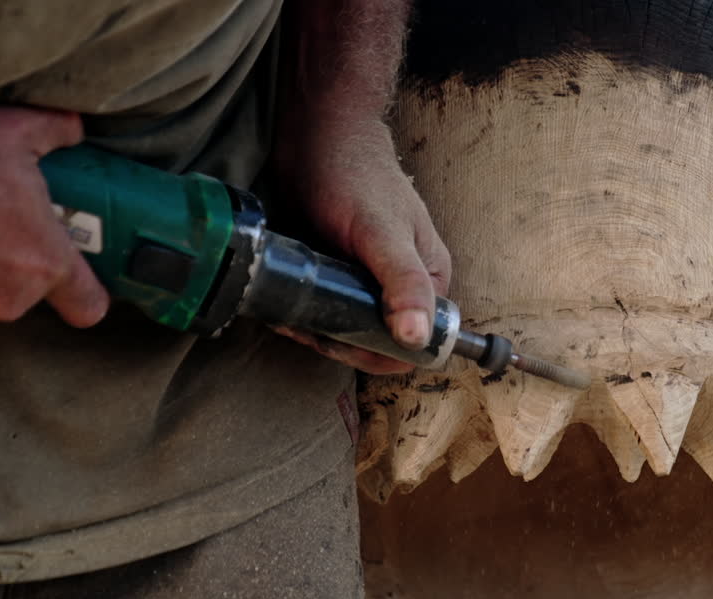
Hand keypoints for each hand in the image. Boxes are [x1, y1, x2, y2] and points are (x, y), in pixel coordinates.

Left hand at [271, 115, 450, 373]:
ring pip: (347, 328)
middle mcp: (404, 285)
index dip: (373, 352)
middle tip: (300, 323)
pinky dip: (304, 314)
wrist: (317, 132)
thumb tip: (418, 338)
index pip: (411, 345)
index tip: (334, 339)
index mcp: (429, 280)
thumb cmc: (354, 174)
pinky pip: (326, 308)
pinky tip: (283, 305)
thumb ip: (404, 282)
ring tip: (286, 313)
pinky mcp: (339, 272)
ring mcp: (370, 279)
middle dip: (337, 342)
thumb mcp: (381, 231)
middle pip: (375, 342)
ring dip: (315, 329)